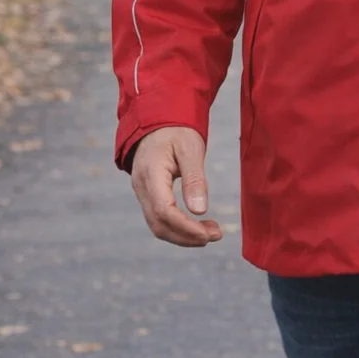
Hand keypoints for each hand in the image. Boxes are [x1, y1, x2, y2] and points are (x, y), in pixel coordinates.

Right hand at [130, 126, 222, 246]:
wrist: (157, 121)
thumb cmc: (176, 131)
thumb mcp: (190, 148)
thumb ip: (195, 179)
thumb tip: (200, 210)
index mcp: (151, 173)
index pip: (164, 211)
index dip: (186, 228)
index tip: (208, 234)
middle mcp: (141, 187)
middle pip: (159, 225)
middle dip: (187, 237)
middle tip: (217, 235)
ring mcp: (142, 193)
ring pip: (158, 226)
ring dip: (184, 236)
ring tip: (212, 232)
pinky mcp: (148, 196)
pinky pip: (159, 219)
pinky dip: (179, 228)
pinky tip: (198, 225)